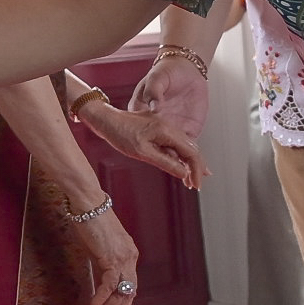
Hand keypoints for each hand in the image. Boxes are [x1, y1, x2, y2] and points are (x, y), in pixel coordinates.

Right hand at [58, 194, 143, 304]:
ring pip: (121, 292)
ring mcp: (123, 259)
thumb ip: (103, 260)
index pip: (131, 284)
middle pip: (129, 292)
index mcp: (129, 254)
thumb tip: (100, 274)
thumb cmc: (90, 219)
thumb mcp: (99, 244)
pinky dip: (101, 299)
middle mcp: (130, 258)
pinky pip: (108, 286)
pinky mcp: (111, 259)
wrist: (88, 203)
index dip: (125, 302)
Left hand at [82, 72, 207, 188]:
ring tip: (190, 180)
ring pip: (185, 146)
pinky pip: (175, 144)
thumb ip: (165, 162)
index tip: (196, 185)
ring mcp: (165, 127)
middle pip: (192, 149)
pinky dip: (180, 157)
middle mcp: (170, 126)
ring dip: (189, 163)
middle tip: (195, 185)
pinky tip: (181, 166)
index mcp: (167, 130)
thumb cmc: (120, 134)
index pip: (191, 152)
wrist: (106, 119)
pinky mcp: (160, 130)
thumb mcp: (142, 152)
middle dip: (196, 168)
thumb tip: (184, 173)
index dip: (196, 171)